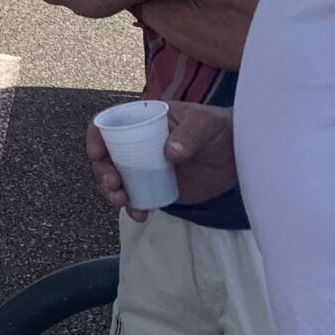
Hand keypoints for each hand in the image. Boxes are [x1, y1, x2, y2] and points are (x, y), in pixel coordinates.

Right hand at [84, 101, 237, 219]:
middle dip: (102, 172)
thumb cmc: (219, 128)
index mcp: (142, 120)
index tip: (97, 154)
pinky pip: (137, 198)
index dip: (96, 137)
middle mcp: (138, 144)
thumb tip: (170, 154)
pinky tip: (140, 214)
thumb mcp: (205, 123)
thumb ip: (189, 134)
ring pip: (117, 180)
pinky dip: (133, 208)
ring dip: (112, 192)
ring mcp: (145, 168)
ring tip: (122, 200)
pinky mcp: (156, 187)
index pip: (109, 124)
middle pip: (107, 157)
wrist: (238, 155)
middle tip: (113, 183)